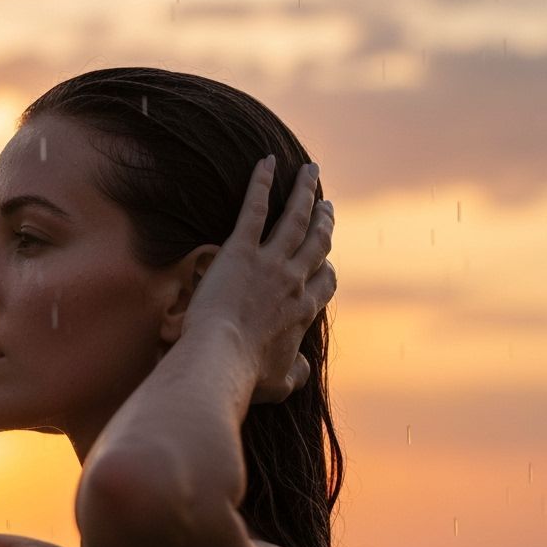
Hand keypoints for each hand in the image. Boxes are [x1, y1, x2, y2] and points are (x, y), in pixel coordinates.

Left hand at [180, 156, 336, 403]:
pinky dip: (261, 183)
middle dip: (324, 221)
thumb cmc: (246, 376)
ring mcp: (269, 262)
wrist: (220, 360)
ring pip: (294, 218)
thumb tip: (303, 369)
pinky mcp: (240, 251)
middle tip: (326, 205)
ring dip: (304, 191)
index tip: (325, 260)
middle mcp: (293, 281)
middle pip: (317, 242)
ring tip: (310, 171)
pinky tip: (266, 162)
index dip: (327, 268)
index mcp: (303, 311)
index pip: (325, 282)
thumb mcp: (280, 383)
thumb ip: (296, 373)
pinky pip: (254, 209)